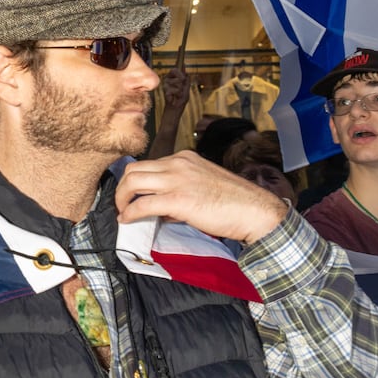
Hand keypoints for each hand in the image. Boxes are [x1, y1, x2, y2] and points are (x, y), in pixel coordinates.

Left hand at [114, 151, 287, 243]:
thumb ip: (182, 190)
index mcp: (184, 158)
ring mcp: (176, 179)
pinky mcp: (178, 199)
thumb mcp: (205, 184)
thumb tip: (164, 210)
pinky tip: (127, 220)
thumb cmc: (235, 202)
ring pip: (132, 181)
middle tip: (122, 203)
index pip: (149, 164)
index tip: (134, 195)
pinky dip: (130, 213)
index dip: (137, 181)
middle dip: (123, 187)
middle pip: (134, 168)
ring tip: (122, 212)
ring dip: (121, 198)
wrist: (255, 210)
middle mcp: (177, 163)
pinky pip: (142, 204)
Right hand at [161, 67, 189, 109]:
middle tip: (182, 87)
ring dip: (181, 90)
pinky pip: (177, 90)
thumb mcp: (186, 88)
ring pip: (178, 82)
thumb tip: (186, 71)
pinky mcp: (165, 90)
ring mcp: (166, 84)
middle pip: (176, 71)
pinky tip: (175, 97)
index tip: (181, 56)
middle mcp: (168, 79)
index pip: (176, 69)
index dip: (178, 63)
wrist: (175, 108)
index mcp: (172, 78)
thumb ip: (186, 80)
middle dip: (182, 78)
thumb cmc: (180, 99)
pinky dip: (178, 94)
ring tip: (178, 94)